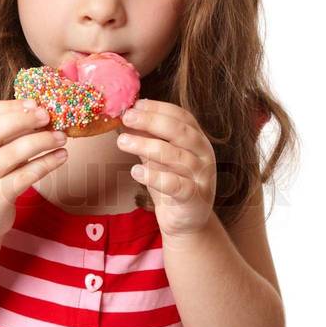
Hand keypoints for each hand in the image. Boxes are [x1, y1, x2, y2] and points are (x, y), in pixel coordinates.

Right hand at [0, 99, 67, 239]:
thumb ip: (10, 136)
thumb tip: (42, 113)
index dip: (11, 106)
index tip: (35, 103)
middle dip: (23, 119)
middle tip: (48, 116)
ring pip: (12, 154)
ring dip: (41, 142)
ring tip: (62, 138)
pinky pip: (24, 177)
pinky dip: (46, 164)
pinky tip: (61, 157)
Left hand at [117, 98, 216, 236]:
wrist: (186, 222)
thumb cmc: (171, 184)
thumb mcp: (157, 158)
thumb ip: (146, 139)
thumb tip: (125, 117)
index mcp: (197, 139)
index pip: (181, 116)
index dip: (158, 108)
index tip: (135, 104)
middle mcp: (203, 154)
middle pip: (180, 132)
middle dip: (152, 121)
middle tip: (127, 117)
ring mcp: (201, 177)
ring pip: (176, 156)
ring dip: (146, 146)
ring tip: (122, 142)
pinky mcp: (194, 199)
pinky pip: (176, 185)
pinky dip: (155, 177)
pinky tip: (135, 171)